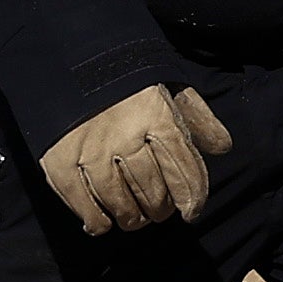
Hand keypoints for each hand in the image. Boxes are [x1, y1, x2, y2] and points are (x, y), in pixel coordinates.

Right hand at [42, 84, 231, 233]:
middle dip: (160, 208)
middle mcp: (125, 134)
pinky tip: (102, 223)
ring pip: (119, 202)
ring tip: (134, 218)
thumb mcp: (167, 85)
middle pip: (152, 191)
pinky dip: (95, 220)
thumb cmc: (125, 79)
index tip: (191, 212)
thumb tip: (222, 147)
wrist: (66, 58)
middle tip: (158, 211)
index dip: (191, 198)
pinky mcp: (60, 159)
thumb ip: (195, 116)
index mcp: (156, 114)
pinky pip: (82, 203)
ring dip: (131, 218)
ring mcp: (90, 149)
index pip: (183, 171)